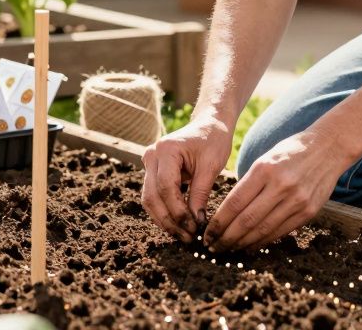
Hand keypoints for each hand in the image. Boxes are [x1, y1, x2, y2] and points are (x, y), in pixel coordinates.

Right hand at [141, 114, 231, 242]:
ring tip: (183, 235)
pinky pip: (154, 196)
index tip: (193, 227)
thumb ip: (201, 193)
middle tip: (187, 237)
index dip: (178, 211)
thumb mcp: (211, 166)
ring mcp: (149, 162)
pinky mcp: (152, 171)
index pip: (166, 188)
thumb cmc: (213, 139)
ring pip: (149, 199)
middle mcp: (151, 155)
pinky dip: (164, 212)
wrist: (209, 123)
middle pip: (153, 196)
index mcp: (166, 150)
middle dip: (169, 220)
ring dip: (164, 220)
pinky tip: (178, 225)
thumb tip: (196, 223)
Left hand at [203, 129, 351, 252]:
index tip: (207, 234)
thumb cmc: (290, 152)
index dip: (218, 222)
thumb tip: (228, 214)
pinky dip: (263, 241)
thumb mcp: (265, 160)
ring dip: (243, 243)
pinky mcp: (309, 212)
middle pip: (247, 220)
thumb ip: (249, 184)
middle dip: (226, 238)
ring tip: (229, 249)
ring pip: (263, 230)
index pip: (235, 203)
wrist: (328, 148)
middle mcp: (281, 186)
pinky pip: (280, 231)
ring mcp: (297, 200)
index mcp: (265, 169)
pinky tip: (251, 245)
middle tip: (213, 247)